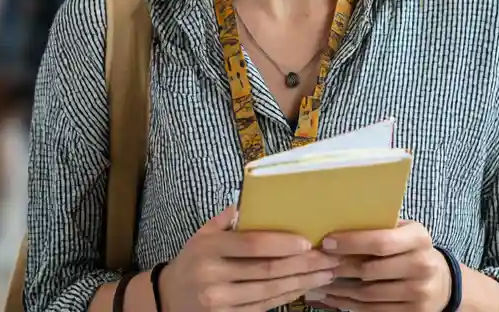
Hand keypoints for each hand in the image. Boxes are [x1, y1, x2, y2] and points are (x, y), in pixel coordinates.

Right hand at [159, 207, 338, 311]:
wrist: (169, 299)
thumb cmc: (194, 261)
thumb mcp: (202, 235)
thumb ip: (227, 219)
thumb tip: (256, 198)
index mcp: (209, 248)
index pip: (252, 245)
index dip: (282, 244)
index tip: (308, 242)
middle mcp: (213, 276)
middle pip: (267, 270)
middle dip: (303, 264)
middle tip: (329, 258)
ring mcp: (220, 301)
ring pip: (271, 291)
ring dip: (302, 282)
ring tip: (326, 273)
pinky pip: (265, 307)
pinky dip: (288, 296)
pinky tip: (305, 288)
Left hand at [318, 221, 451, 311]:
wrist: (443, 284)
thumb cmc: (412, 251)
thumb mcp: (405, 233)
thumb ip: (380, 227)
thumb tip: (337, 221)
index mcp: (419, 238)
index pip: (381, 242)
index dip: (351, 243)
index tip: (327, 242)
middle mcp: (422, 265)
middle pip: (370, 270)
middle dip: (339, 267)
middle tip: (316, 263)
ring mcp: (418, 292)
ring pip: (368, 294)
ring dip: (339, 288)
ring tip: (318, 280)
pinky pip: (372, 310)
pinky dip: (348, 304)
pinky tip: (332, 297)